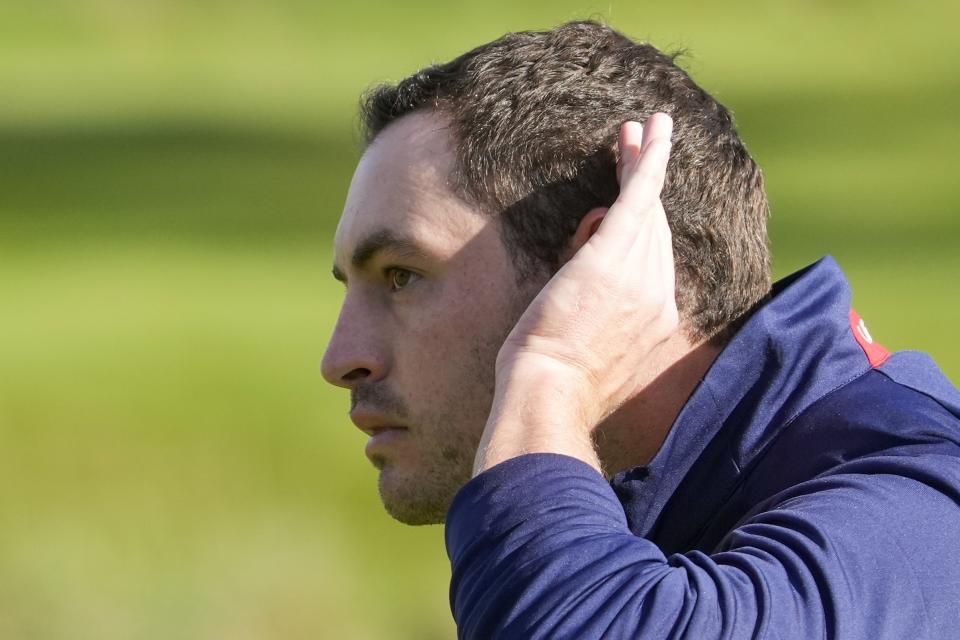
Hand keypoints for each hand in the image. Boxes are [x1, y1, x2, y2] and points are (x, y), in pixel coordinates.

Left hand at [475, 113, 678, 473]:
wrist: (548, 397)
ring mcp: (640, 276)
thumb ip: (592, 296)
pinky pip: (639, 196)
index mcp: (652, 322)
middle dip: (647, 183)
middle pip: (655, 227)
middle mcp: (659, 296)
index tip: (631, 201)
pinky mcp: (615, 256)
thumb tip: (586, 244)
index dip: (644, 224)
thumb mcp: (581, 342)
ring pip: (648, 205)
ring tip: (643, 126)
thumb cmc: (550, 383)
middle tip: (643, 144)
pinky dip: (646, 161)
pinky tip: (648, 132)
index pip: (651, 260)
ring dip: (645, 161)